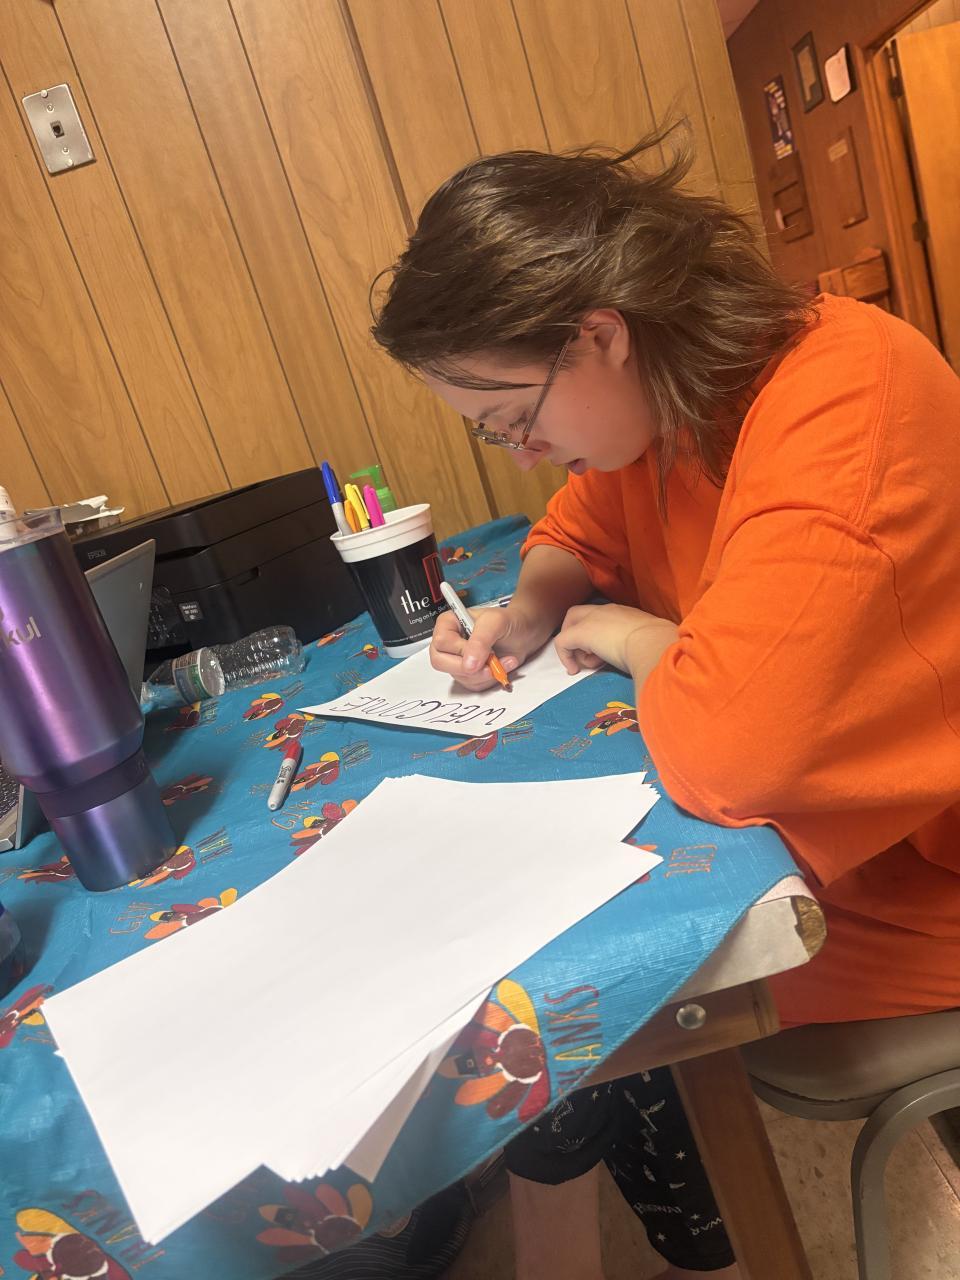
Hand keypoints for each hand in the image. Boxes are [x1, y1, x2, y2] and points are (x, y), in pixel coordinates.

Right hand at [430, 602, 548, 691]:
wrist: (524, 634)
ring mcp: (457, 659)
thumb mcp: (495, 623)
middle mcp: (448, 642)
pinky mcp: (468, 673)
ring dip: (485, 674)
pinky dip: (489, 680)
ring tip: (504, 661)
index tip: (484, 652)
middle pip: (441, 662)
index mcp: (448, 623)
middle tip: (491, 665)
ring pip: (459, 677)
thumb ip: (480, 641)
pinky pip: (472, 685)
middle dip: (470, 668)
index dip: (460, 650)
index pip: (441, 642)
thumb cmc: (508, 622)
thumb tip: (468, 664)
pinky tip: (501, 668)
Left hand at [554, 604, 678, 676]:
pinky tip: (574, 670)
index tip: (603, 653)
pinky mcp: (581, 632)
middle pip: (577, 614)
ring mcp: (592, 619)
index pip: (601, 616)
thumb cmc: (658, 644)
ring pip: (570, 628)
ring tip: (594, 664)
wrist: (653, 642)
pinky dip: (565, 657)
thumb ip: (643, 643)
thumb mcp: (650, 640)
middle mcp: (605, 611)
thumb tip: (647, 656)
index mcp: (623, 613)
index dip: (597, 633)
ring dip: (578, 649)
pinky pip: (562, 642)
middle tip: (583, 654)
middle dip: (574, 634)